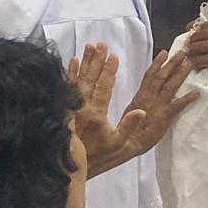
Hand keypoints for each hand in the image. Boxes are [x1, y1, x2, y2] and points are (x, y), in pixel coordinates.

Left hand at [68, 43, 146, 177]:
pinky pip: (68, 86)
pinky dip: (70, 72)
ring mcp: (72, 106)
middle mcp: (82, 106)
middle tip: (101, 44)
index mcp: (96, 113)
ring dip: (85, 62)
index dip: (109, 71)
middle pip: (90, 78)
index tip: (114, 56)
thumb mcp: (118, 145)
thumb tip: (142, 110)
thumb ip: (129, 127)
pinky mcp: (65, 107)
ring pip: (79, 79)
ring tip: (89, 46)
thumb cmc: (99, 156)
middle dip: (97, 60)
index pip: (104, 87)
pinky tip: (72, 60)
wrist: (69, 164)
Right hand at [119, 50, 198, 160]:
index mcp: (140, 96)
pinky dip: (187, 98)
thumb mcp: (130, 111)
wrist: (126, 145)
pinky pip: (177, 106)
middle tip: (184, 51)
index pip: (149, 75)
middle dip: (173, 63)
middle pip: (162, 76)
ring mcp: (158, 107)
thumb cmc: (127, 131)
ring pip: (170, 86)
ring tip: (189, 63)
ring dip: (180, 73)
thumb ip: (139, 100)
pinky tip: (197, 93)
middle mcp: (149, 98)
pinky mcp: (164, 118)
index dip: (157, 63)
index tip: (164, 52)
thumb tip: (144, 91)